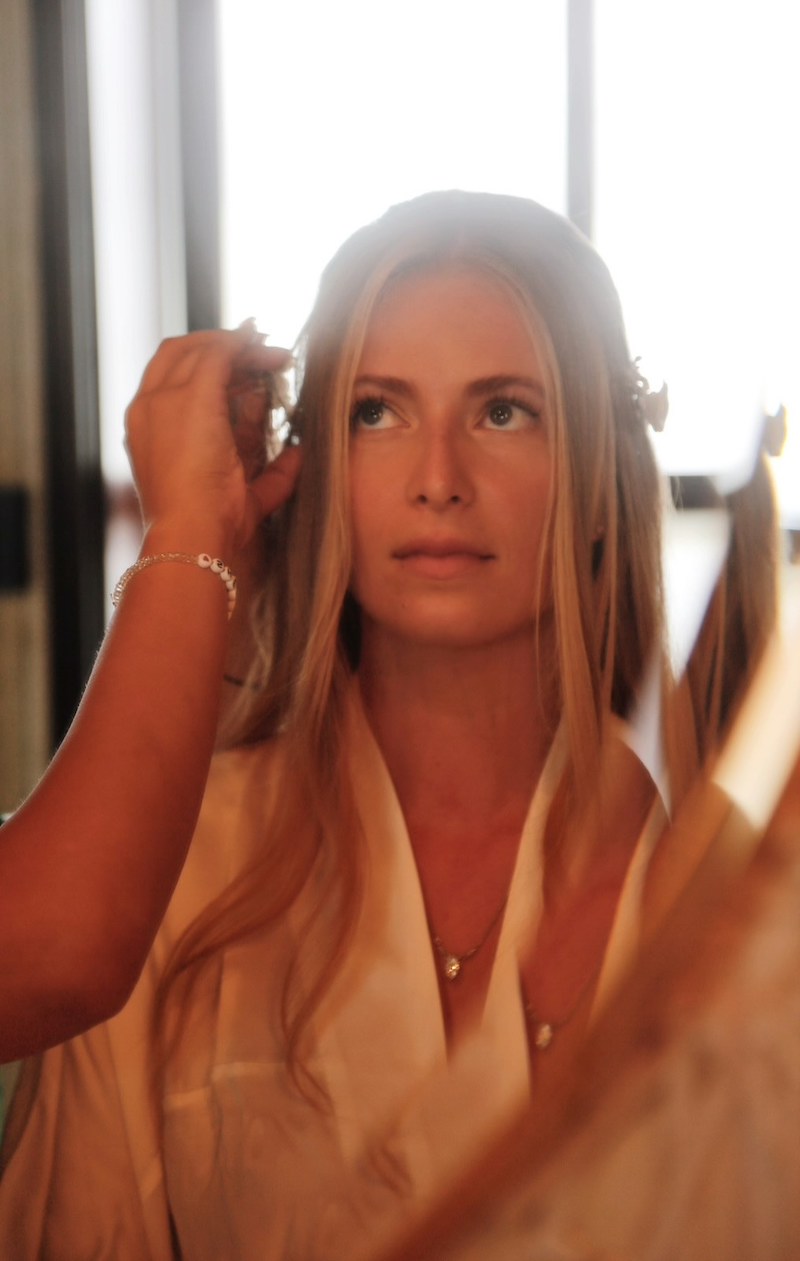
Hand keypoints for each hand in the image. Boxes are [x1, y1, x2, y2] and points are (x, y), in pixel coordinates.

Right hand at [125, 328, 301, 552]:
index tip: (248, 367)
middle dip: (222, 348)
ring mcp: (164, 400)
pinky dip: (243, 345)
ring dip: (239, 345)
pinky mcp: (189, 395)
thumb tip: (299, 453)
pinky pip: (217, 353)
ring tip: (273, 353)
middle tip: (261, 349)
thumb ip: (273, 474)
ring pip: (198, 350)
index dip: (211, 368)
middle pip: (181, 357)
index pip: (175, 383)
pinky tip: (266, 349)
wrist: (193, 537)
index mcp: (153, 434)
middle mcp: (150, 412)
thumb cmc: (213, 528)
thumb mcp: (247, 496)